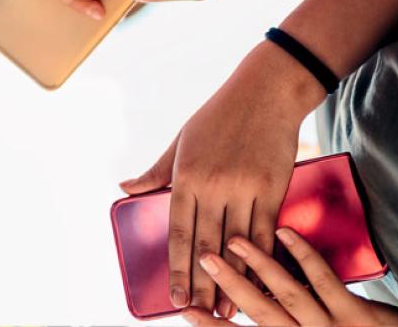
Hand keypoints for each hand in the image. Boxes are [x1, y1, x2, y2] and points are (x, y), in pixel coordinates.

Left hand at [119, 42, 324, 316]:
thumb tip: (124, 189)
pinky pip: (265, 231)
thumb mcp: (180, 141)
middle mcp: (213, 185)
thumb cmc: (217, 117)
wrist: (264, 93)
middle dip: (202, 284)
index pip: (178, 231)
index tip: (175, 296)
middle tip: (200, 315)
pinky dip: (261, 260)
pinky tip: (257, 280)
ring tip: (228, 310)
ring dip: (232, 281)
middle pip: (206, 245)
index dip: (177, 267)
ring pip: (236, 244)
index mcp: (186, 176)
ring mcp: (245, 188)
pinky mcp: (273, 188)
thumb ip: (155, 172)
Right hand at [183, 229, 397, 325]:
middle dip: (228, 285)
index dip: (212, 326)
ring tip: (233, 241)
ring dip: (258, 265)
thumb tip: (252, 302)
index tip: (186, 309)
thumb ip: (285, 325)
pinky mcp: (358, 315)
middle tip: (203, 259)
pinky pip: (325, 280)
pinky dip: (302, 256)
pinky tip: (284, 234)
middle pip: (259, 312)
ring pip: (286, 293)